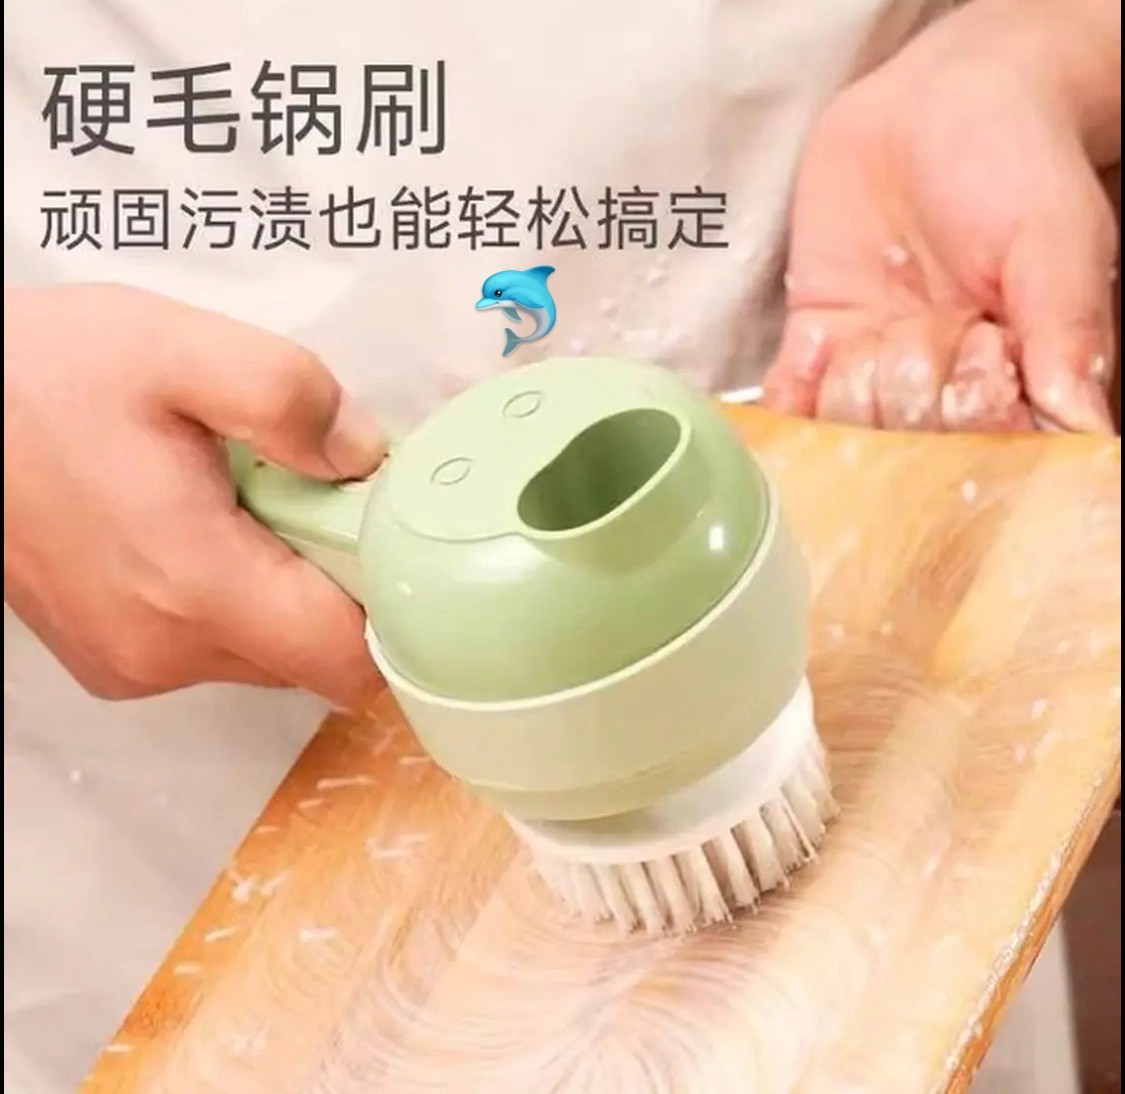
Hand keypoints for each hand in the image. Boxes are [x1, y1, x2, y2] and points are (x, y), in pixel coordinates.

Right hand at [3, 284, 385, 706]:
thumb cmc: (47, 374)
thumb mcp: (180, 348)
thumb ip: (292, 399)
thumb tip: (368, 458)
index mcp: (195, 588)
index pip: (348, 661)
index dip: (397, 610)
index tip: (394, 541)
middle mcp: (167, 653)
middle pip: (315, 656)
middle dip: (341, 583)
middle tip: (316, 494)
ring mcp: (134, 665)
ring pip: (270, 653)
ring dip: (287, 588)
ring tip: (250, 498)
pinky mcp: (114, 659)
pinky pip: (217, 646)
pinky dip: (239, 597)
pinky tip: (206, 523)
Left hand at [764, 0, 1119, 432]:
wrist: (941, 104)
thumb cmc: (1020, 164)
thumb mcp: (1058, 241)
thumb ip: (1067, 332)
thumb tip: (1084, 428)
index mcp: (1012, 376)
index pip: (988, 448)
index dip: (972, 422)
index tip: (976, 368)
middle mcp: (940, 384)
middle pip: (907, 444)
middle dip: (910, 392)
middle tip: (932, 324)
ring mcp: (873, 365)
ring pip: (846, 426)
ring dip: (850, 389)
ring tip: (877, 329)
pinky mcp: (818, 339)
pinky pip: (792, 396)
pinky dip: (783, 411)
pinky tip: (781, 416)